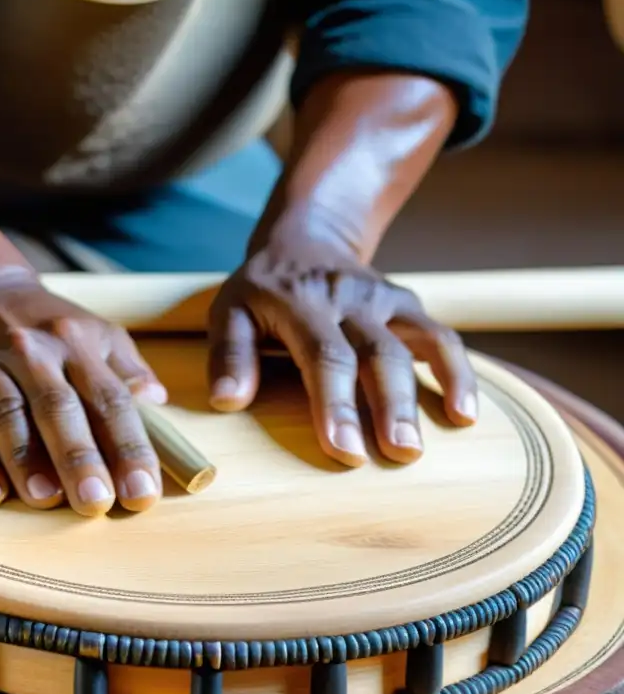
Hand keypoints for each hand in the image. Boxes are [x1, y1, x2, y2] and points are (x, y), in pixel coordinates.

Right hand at [0, 268, 167, 515]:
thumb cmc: (43, 329)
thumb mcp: (93, 332)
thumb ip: (126, 367)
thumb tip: (158, 399)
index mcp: (74, 343)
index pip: (109, 398)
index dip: (128, 446)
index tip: (143, 491)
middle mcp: (29, 352)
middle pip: (57, 407)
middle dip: (79, 457)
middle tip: (97, 503)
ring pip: (7, 415)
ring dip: (27, 460)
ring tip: (47, 499)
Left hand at [207, 243, 477, 465]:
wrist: (306, 239)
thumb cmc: (261, 291)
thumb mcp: (229, 310)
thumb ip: (229, 354)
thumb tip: (227, 401)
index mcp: (300, 301)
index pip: (323, 354)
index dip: (334, 403)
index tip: (344, 450)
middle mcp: (346, 297)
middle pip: (376, 353)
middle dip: (388, 406)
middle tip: (398, 454)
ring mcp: (382, 299)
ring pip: (415, 344)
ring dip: (428, 393)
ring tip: (426, 446)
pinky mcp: (406, 305)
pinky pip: (440, 337)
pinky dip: (459, 373)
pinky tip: (466, 415)